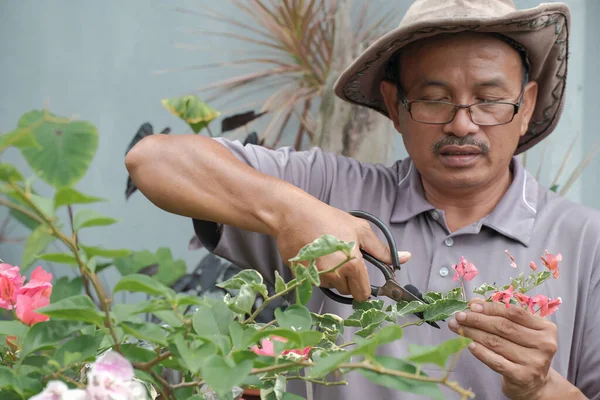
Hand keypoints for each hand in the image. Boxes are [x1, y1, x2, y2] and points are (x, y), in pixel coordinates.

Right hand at [275, 201, 410, 301]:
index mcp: (352, 265)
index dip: (363, 287)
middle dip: (347, 279)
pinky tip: (314, 256)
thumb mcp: (360, 230)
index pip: (363, 294)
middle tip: (341, 257)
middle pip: (347, 291)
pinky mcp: (302, 277)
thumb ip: (382, 250)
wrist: (293, 215)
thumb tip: (406, 258)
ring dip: (332, 276)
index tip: (359, 276)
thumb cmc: (328, 219)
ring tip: (327, 254)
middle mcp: (335, 276)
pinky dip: (317, 273)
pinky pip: (316, 282)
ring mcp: (316, 278)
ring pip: (331, 287)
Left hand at [448, 299, 557, 399]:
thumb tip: (474, 302)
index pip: (514, 313)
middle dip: (477, 319)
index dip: (491, 308)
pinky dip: (480, 352)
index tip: (472, 305)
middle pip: (504, 327)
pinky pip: (495, 361)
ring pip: (496, 342)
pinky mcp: (522, 376)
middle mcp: (544, 344)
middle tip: (459, 316)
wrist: (534, 383)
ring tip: (458, 328)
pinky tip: (469, 345)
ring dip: (473, 333)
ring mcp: (534, 362)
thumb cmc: (524, 350)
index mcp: (546, 328)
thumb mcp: (518, 330)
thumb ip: (500, 314)